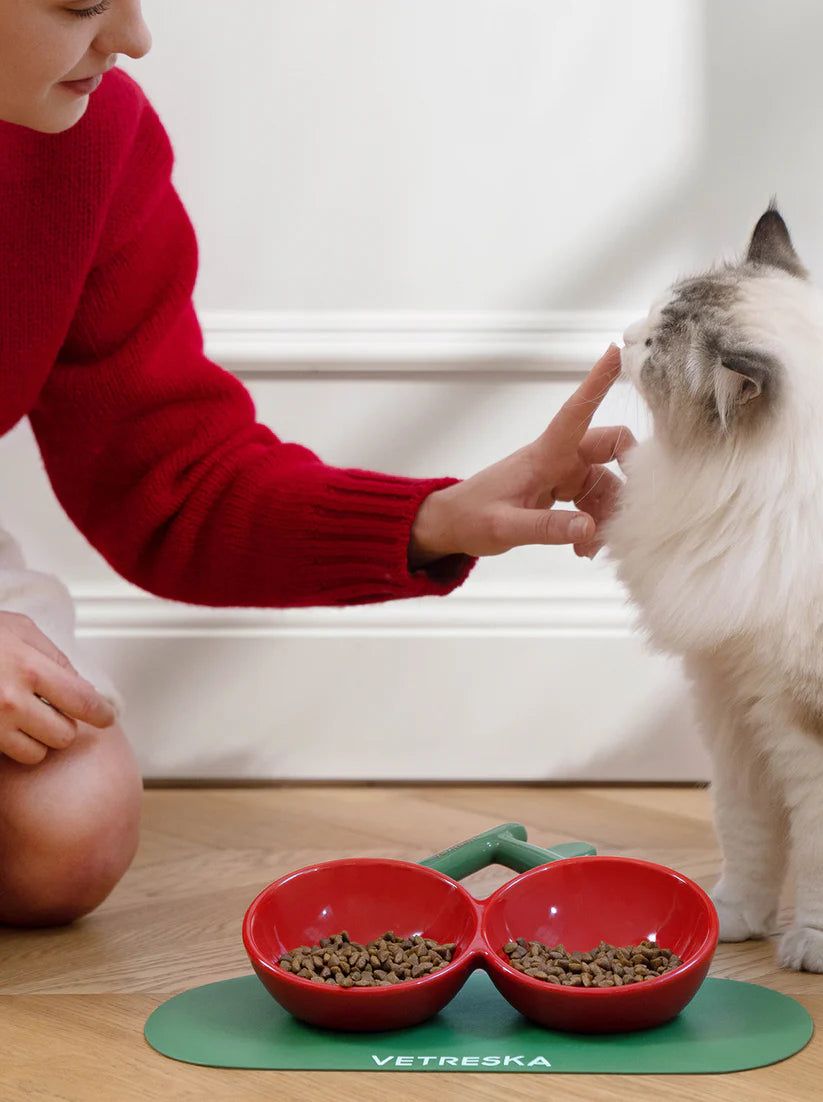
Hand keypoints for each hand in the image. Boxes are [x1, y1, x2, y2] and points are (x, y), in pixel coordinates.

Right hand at [0, 612, 115, 765]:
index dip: (101, 713)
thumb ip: (54, 657)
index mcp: (28, 668)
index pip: (84, 702)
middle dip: (61, 723)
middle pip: (63, 735)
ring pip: (36, 754)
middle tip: (48, 708)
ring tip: (21, 717)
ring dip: (35, 740)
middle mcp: (10, 702)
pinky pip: (7, 758)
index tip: (107, 717)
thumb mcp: (19, 630)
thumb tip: (82, 686)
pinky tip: (3, 724)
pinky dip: (10, 746)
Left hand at [408, 345, 634, 564]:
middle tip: (636, 502)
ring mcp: (561, 476)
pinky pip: (592, 502)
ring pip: (605, 482)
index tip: (616, 351)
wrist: (452, 524)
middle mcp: (557, 460)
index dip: (596, 383)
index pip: (575, 413)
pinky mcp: (561, 492)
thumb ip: (546, 529)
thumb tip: (590, 527)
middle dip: (629, 468)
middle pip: (607, 447)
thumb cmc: (471, 517)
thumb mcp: (505, 527)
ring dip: (607, 513)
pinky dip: (593, 524)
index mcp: (542, 456)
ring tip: (590, 547)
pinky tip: (583, 547)